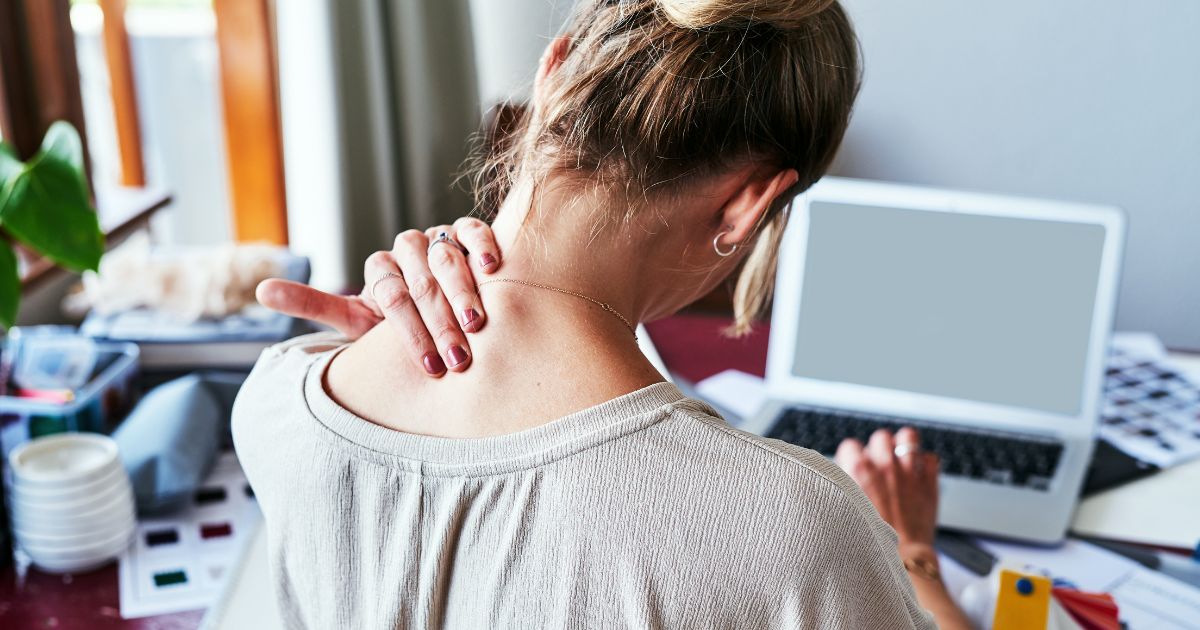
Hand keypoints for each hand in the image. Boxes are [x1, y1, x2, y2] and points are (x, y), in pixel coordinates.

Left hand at [255, 217, 501, 375]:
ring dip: (463, 292)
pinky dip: (482, 246)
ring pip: (445, 257)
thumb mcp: (356, 321)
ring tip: (477, 323)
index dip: (409, 332)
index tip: (429, 365)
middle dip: (440, 323)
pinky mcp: (465, 230)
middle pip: (420, 281)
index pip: (391, 296)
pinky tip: (492, 269)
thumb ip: (315, 305)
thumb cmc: (397, 328)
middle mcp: (405, 249)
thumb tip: (260, 291)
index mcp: (378, 270)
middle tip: (457, 357)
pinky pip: (473, 230)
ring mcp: (436, 238)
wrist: (443, 315)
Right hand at [835, 427, 939, 547]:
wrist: (900, 559)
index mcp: (859, 470)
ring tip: (901, 457)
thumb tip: (844, 475)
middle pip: (880, 436)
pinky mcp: (929, 483)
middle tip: (879, 463)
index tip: (854, 466)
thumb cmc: (870, 538)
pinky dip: (925, 464)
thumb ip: (845, 486)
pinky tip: (919, 473)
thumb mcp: (845, 507)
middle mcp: (884, 465)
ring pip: (908, 437)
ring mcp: (909, 472)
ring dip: (903, 446)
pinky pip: (930, 458)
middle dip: (878, 448)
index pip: (851, 445)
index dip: (852, 457)